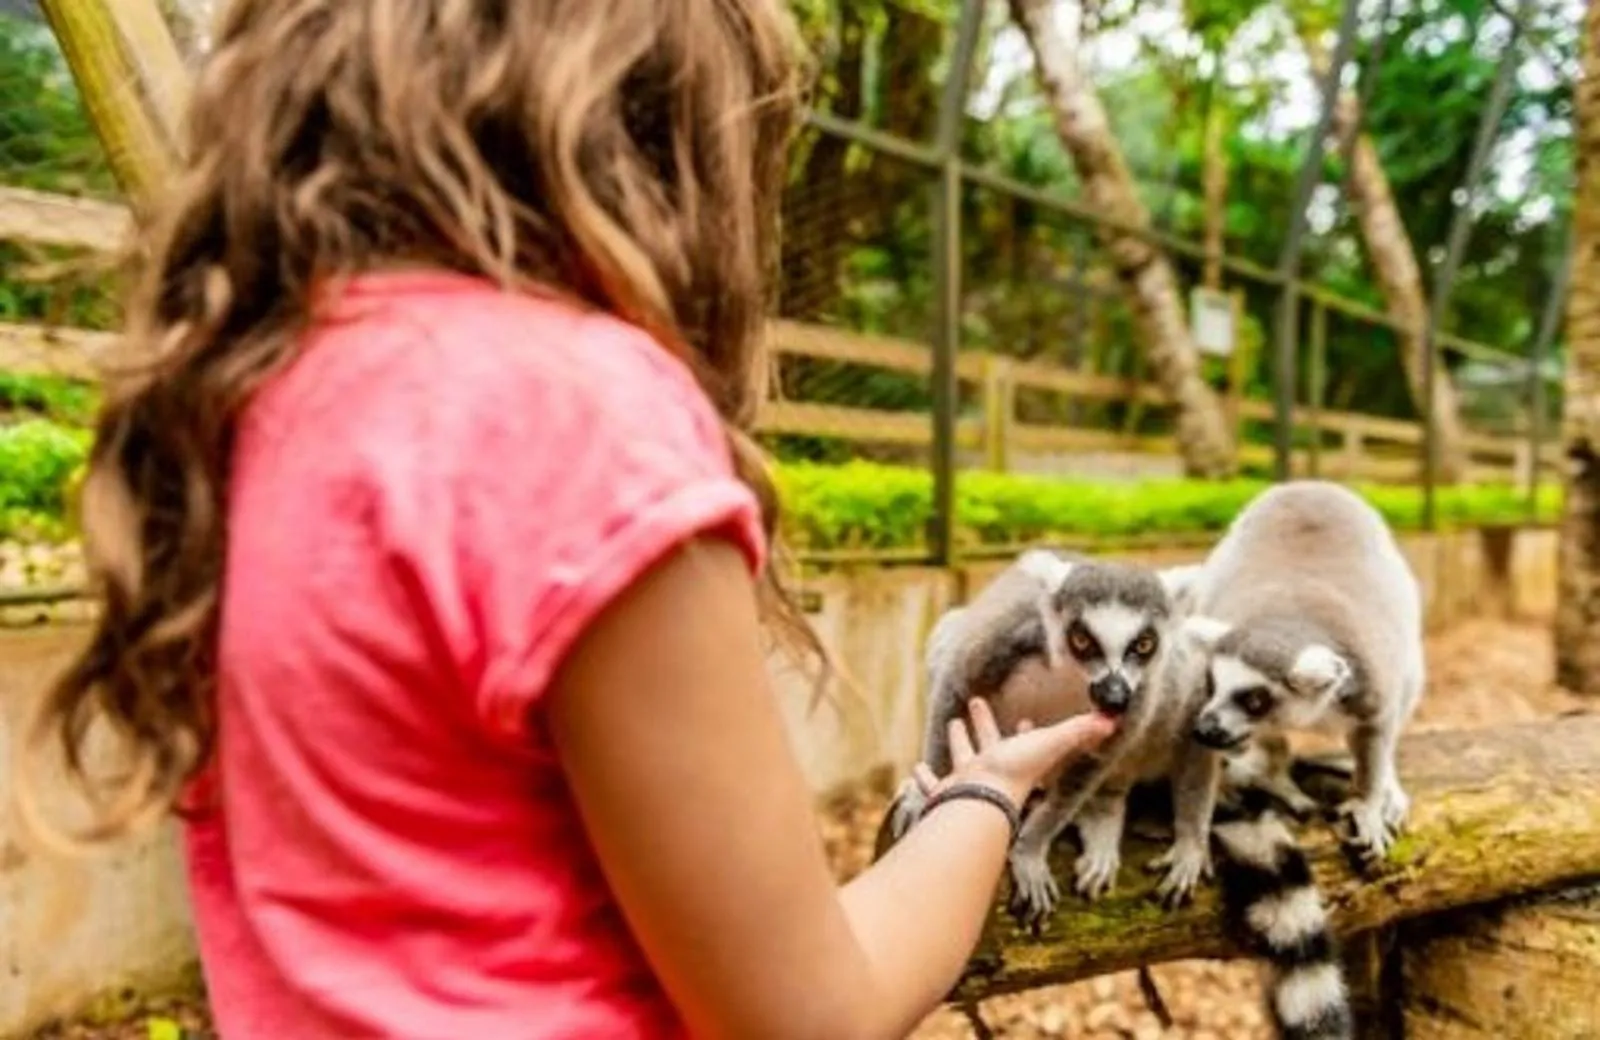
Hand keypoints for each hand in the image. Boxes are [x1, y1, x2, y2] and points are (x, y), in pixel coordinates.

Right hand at [912, 698, 1117, 811]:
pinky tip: (918, 769)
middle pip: (988, 744)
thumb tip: (1114, 718)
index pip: (1024, 742)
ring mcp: (969, 784)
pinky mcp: (947, 795)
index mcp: (1017, 760)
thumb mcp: (1051, 743)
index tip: (1025, 719)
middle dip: (984, 725)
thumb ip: (1080, 731)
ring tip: (952, 725)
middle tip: (976, 704)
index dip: (1026, 731)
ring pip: (962, 760)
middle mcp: (993, 771)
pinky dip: (926, 779)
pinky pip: (935, 787)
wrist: (980, 799)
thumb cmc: (1015, 773)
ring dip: (957, 743)